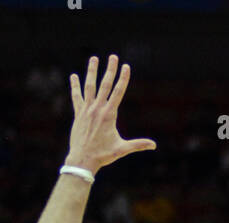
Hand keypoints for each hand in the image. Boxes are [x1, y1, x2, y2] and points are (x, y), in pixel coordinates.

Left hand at [66, 56, 155, 174]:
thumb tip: (154, 145)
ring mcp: (87, 110)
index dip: (123, 78)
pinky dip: (75, 86)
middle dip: (110, 70)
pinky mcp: (78, 114)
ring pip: (90, 86)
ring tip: (94, 58)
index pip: (118, 92)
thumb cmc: (103, 155)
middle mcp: (97, 109)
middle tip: (113, 56)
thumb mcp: (122, 149)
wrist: (83, 160)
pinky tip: (73, 76)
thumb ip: (137, 145)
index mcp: (109, 115)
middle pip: (105, 84)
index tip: (126, 66)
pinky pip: (76, 97)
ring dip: (92, 71)